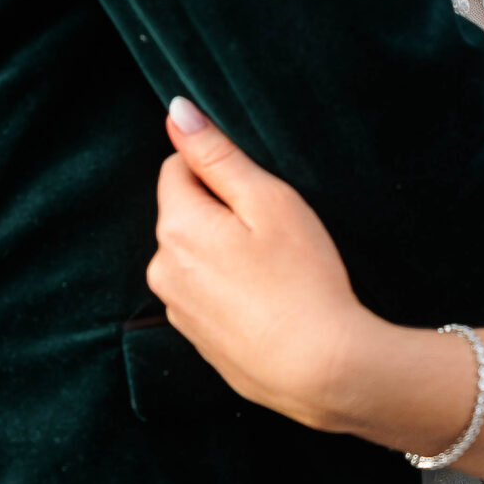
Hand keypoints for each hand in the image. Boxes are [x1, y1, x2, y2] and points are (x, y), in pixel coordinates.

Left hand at [147, 100, 372, 430]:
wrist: (321, 371)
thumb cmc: (303, 279)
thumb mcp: (268, 201)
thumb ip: (216, 153)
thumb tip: (176, 112)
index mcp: (176, 227)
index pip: (177, 167)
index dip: (220, 170)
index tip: (259, 194)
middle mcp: (163, 268)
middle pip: (185, 212)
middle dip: (223, 212)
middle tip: (274, 235)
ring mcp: (178, 309)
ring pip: (196, 254)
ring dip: (225, 252)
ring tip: (274, 272)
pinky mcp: (197, 339)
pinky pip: (207, 293)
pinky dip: (230, 289)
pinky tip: (268, 302)